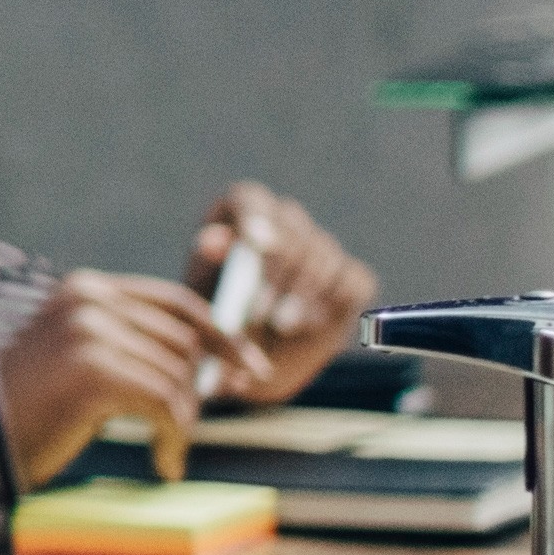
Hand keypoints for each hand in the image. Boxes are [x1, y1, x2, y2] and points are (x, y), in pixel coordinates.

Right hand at [0, 273, 256, 491]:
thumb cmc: (34, 411)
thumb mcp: (84, 361)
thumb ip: (134, 346)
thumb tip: (215, 361)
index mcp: (87, 289)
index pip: (177, 303)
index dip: (222, 336)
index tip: (251, 369)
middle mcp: (89, 300)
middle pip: (185, 343)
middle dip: (196, 394)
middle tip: (180, 435)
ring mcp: (90, 331)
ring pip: (179, 376)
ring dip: (182, 423)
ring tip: (162, 450)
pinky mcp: (94, 370)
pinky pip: (166, 404)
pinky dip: (174, 439)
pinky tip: (161, 462)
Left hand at [187, 184, 375, 405]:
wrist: (250, 354)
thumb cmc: (215, 315)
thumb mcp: (200, 294)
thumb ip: (206, 266)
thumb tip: (213, 239)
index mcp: (242, 212)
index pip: (251, 200)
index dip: (256, 218)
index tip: (258, 246)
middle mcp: (285, 221)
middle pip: (291, 233)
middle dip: (276, 276)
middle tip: (260, 313)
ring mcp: (323, 246)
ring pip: (324, 258)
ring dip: (302, 295)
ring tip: (280, 327)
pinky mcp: (351, 276)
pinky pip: (353, 282)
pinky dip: (334, 304)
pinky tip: (310, 326)